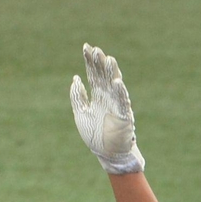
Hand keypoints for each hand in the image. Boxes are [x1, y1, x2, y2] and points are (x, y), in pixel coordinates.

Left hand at [70, 43, 144, 174]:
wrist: (106, 154)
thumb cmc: (94, 135)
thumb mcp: (80, 114)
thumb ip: (77, 97)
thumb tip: (75, 78)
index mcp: (97, 96)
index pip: (93, 74)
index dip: (90, 61)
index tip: (86, 47)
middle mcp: (108, 97)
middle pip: (104, 75)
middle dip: (100, 63)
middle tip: (95, 50)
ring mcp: (117, 104)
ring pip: (115, 84)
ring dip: (111, 72)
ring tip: (108, 59)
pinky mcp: (124, 115)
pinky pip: (123, 102)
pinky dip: (120, 92)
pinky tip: (116, 82)